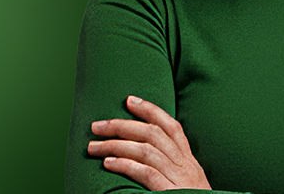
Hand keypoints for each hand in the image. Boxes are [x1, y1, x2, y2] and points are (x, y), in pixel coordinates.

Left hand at [88, 95, 210, 190]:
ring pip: (146, 150)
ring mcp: (179, 179)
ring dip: (115, 145)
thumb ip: (172, 170)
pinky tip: (108, 164)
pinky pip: (146, 173)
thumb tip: (141, 156)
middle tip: (97, 126)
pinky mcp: (171, 193)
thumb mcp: (189, 185)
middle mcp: (186, 166)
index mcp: (190, 162)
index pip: (172, 127)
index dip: (151, 110)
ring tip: (94, 147)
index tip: (129, 100)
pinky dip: (125, 165)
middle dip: (121, 125)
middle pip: (152, 134)